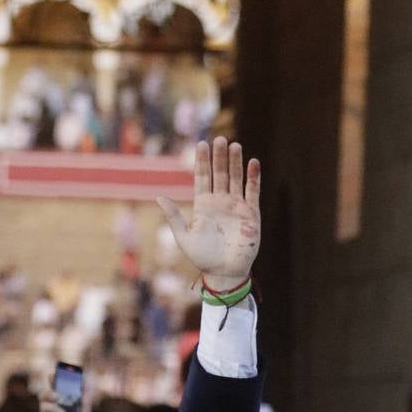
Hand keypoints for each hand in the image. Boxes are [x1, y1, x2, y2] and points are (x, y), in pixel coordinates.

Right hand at [36, 385, 90, 411]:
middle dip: (50, 392)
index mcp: (62, 409)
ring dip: (54, 408)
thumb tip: (87, 392)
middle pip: (44, 395)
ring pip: (43, 405)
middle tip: (58, 396)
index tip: (55, 372)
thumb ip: (84, 409)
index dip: (54, 381)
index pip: (56, 391)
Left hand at [156, 137, 260, 290]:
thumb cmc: (202, 258)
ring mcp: (236, 206)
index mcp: (203, 205)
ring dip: (235, 162)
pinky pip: (253, 191)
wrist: (224, 272)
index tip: (202, 144)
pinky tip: (252, 163)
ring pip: (236, 178)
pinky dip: (253, 177)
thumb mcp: (183, 237)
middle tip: (219, 139)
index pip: (202, 178)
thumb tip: (159, 197)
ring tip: (234, 145)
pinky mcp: (251, 213)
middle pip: (220, 174)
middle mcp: (220, 202)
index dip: (202, 161)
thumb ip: (174, 216)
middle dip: (219, 157)